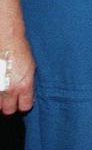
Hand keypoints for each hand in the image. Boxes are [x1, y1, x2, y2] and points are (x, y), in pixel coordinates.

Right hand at [0, 0, 34, 114]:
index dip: (23, 104)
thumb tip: (24, 97)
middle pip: (8, 110)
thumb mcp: (30, 68)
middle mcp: (9, 90)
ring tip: (2, 89)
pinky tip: (0, 82)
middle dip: (8, 105)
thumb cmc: (20, 50)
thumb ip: (26, 85)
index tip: (21, 101)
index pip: (25, 107)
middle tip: (8, 97)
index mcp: (24, 86)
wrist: (5, 39)